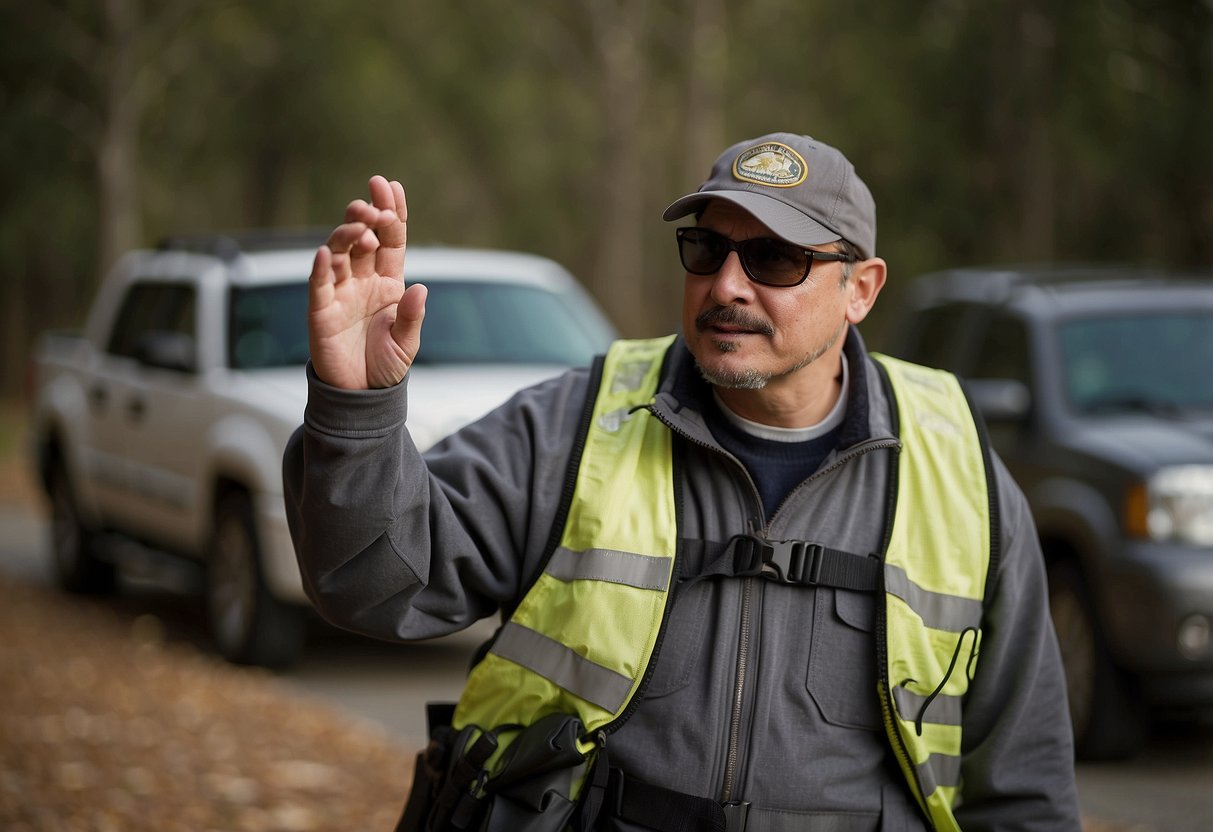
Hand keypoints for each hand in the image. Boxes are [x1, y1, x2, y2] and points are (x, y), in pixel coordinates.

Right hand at [307, 176, 426, 388]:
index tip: (391, 185)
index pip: (390, 240)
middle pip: (363, 239)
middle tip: (373, 208)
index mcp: (387, 283)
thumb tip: (420, 288)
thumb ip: (413, 316)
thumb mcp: (407, 343)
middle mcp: (362, 281)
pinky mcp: (320, 310)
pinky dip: (320, 268)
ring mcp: (339, 292)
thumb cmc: (385, 365)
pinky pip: (318, 284)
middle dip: (367, 217)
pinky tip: (325, 253)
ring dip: (347, 237)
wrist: (360, 395)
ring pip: (339, 253)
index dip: (392, 213)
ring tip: (360, 229)